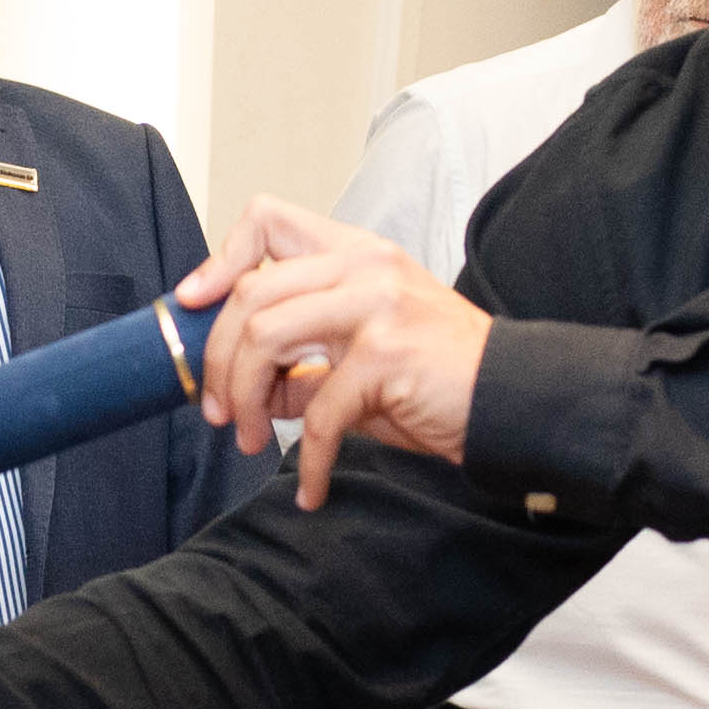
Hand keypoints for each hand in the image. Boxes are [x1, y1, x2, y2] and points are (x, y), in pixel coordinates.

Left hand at [179, 198, 490, 511]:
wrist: (514, 402)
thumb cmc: (441, 381)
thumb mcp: (363, 360)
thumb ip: (304, 365)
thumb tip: (245, 391)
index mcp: (356, 253)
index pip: (266, 220)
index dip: (219, 260)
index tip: (194, 305)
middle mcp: (364, 266)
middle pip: (250, 295)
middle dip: (218, 362)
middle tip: (218, 412)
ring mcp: (377, 305)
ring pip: (266, 340)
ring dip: (245, 403)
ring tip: (251, 442)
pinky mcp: (387, 355)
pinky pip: (317, 413)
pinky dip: (306, 461)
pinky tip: (311, 488)